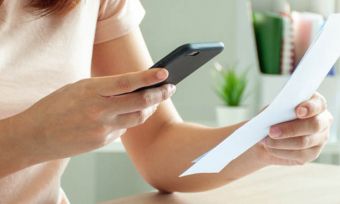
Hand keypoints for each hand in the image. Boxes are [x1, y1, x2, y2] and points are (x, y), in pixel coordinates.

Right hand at [10, 68, 175, 162]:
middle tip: (169, 88)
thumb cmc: (56, 106)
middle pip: (140, 102)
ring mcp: (102, 128)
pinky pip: (123, 130)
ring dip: (149, 108)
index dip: (149, 77)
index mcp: (92, 90)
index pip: (127, 82)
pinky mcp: (102, 141)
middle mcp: (100, 110)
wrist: (36, 135)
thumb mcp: (79, 87)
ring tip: (153, 101)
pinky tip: (125, 115)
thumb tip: (133, 90)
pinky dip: (128, 121)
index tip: (165, 73)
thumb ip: (106, 88)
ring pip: (137, 118)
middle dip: (159, 95)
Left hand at [260, 92, 332, 165]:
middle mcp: (323, 120)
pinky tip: (271, 148)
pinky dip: (281, 151)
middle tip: (272, 132)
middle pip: (314, 125)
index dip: (310, 107)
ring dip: (282, 142)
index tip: (298, 111)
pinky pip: (299, 154)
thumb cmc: (272, 118)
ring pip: (304, 142)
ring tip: (266, 141)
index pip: (319, 104)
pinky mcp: (313, 153)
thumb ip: (278, 110)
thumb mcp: (273, 110)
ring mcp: (320, 138)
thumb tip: (275, 115)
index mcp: (315, 103)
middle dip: (291, 129)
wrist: (266, 137)